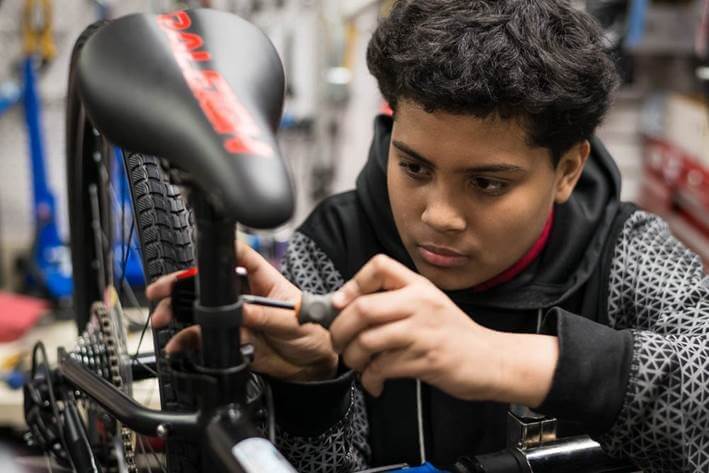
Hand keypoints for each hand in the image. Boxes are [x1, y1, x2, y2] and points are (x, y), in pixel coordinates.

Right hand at [147, 241, 337, 381]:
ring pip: (199, 310)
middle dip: (181, 284)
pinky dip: (187, 341)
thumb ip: (263, 316)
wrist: (312, 366)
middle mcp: (245, 296)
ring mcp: (235, 318)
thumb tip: (239, 313)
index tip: (199, 250)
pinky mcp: (231, 340)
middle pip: (209, 283)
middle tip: (161, 290)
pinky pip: (204, 338)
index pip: (240, 257)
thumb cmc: (312, 332)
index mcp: (263, 281)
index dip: (220, 250)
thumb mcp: (291, 320)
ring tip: (163, 318)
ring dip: (177, 312)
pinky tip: (178, 344)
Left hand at [329, 254, 557, 405]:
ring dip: (352, 358)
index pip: (379, 266)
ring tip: (356, 364)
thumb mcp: (428, 305)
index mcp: (419, 286)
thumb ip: (395, 302)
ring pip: (368, 340)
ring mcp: (424, 331)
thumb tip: (347, 308)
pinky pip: (383, 367)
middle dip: (340, 329)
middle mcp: (421, 303)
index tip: (341, 304)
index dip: (353, 283)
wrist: (491, 360)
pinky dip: (370, 378)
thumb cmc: (454, 335)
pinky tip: (374, 381)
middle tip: (338, 342)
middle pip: (363, 308)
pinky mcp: (426, 359)